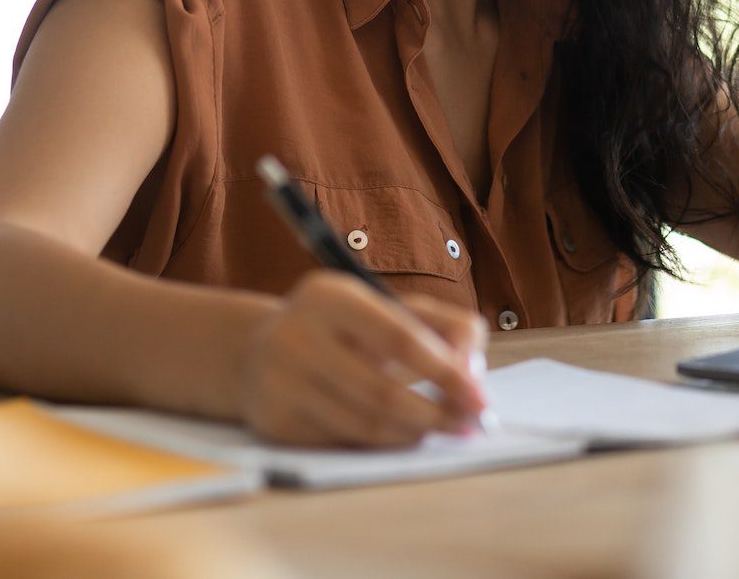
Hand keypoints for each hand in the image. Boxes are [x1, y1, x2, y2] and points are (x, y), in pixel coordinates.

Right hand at [236, 271, 489, 447]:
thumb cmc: (345, 328)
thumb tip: (472, 374)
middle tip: (468, 425)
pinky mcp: (274, 422)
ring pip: (364, 424)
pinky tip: (400, 434)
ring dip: (413, 433)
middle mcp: (297, 335)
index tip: (480, 397)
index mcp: (330, 296)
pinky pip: (343, 442)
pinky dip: (380, 442)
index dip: (446, 372)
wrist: (258, 351)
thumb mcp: (390, 308)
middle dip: (436, 413)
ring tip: (441, 428)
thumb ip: (447, 327)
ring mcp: (279, 382)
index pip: (399, 338)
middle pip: (381, 391)